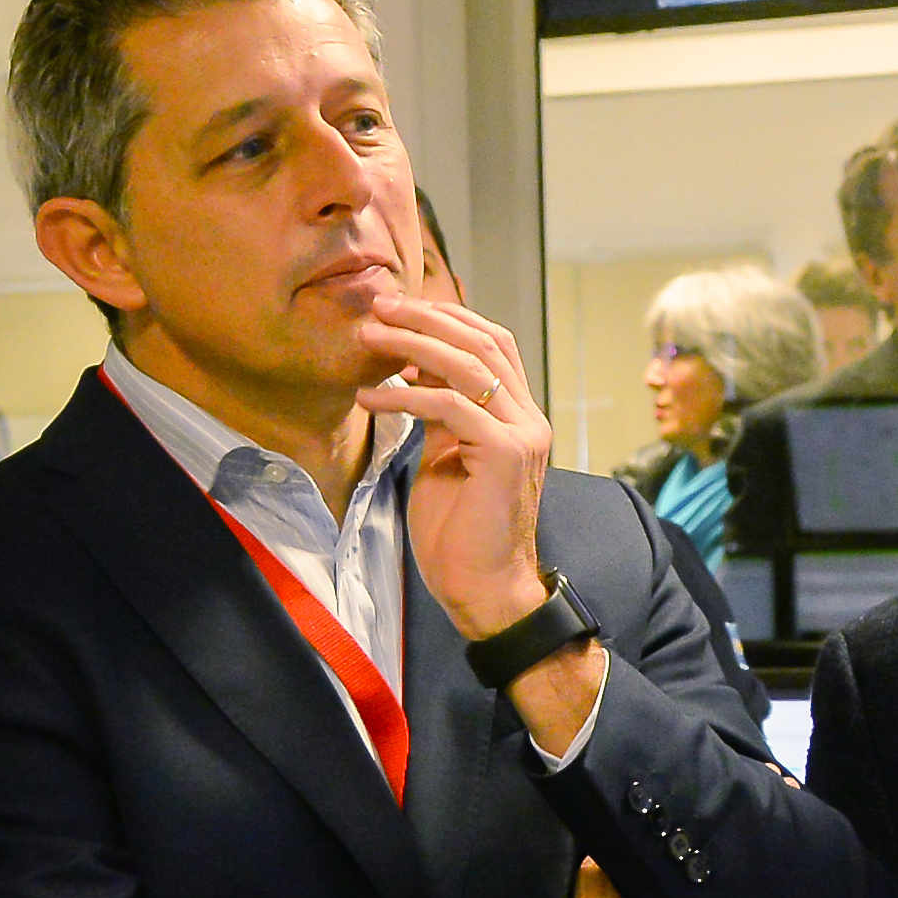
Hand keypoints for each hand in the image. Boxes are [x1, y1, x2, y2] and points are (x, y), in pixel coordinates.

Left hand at [368, 290, 611, 745]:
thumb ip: (441, 418)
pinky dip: (405, 396)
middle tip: (380, 306)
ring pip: (471, 365)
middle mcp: (529, 419)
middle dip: (428, 318)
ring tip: (369, 337)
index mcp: (519, 417)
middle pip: (485, 343)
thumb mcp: (446, 459)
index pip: (493, 346)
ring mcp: (522, 435)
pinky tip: (368, 399)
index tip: (398, 311)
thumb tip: (414, 374)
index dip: (448, 321)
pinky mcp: (505, 455)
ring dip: (414, 344)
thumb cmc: (461, 534)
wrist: (485, 590)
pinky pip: (450, 407)